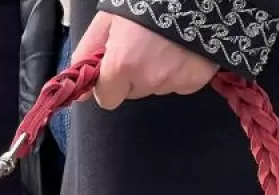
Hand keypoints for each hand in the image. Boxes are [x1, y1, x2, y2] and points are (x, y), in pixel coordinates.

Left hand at [71, 11, 218, 109]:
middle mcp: (149, 78)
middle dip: (134, 75)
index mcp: (122, 65)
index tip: (115, 67)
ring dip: (157, 72)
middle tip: (143, 46)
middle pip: (133, 92)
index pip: (107, 99)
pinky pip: (181, 84)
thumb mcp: (107, 21)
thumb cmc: (145, 1)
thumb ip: (87, 55)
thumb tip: (80, 92)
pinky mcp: (198, 78)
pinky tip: (181, 50)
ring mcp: (176, 80)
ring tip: (164, 44)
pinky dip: (180, 71)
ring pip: (156, 88)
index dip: (109, 83)